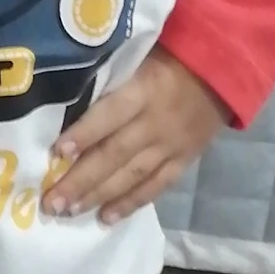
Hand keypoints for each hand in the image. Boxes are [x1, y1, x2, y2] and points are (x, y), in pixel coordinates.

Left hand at [43, 46, 229, 225]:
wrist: (222, 71)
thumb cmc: (168, 56)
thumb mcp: (138, 55)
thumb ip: (109, 77)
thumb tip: (65, 96)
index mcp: (144, 89)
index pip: (110, 114)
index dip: (84, 134)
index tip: (56, 152)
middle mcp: (156, 123)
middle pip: (115, 154)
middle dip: (81, 180)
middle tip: (52, 201)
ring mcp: (171, 146)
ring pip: (132, 176)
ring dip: (99, 196)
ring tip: (70, 211)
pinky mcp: (184, 161)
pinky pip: (156, 187)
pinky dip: (131, 203)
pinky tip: (106, 218)